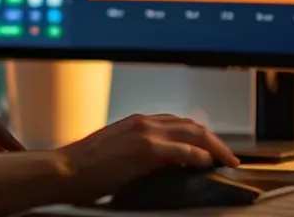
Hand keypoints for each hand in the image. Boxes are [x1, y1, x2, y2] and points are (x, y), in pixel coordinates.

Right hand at [57, 114, 238, 200]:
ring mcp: (146, 134)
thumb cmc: (83, 168)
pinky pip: (183, 151)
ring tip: (227, 161)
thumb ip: (137, 152)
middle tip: (229, 157)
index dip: (199, 135)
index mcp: (137, 122)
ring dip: (215, 147)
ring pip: (194, 134)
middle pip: (192, 126)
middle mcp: (144, 122)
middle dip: (214, 141)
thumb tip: (158, 165)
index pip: (178, 123)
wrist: (64, 171)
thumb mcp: (114, 152)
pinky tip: (209, 164)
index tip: (212, 149)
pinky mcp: (146, 150)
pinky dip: (200, 156)